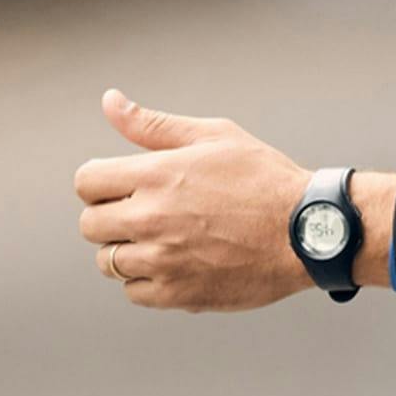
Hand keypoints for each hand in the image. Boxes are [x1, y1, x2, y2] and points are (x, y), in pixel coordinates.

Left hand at [74, 89, 314, 310]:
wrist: (309, 232)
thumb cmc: (267, 181)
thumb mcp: (214, 137)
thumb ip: (153, 125)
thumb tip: (110, 101)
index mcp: (157, 175)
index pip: (86, 182)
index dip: (102, 183)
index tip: (125, 187)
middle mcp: (152, 218)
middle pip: (90, 225)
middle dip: (112, 217)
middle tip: (149, 215)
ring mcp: (163, 260)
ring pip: (109, 262)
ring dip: (128, 251)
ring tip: (165, 241)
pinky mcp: (178, 293)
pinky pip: (134, 292)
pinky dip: (148, 281)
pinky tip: (177, 264)